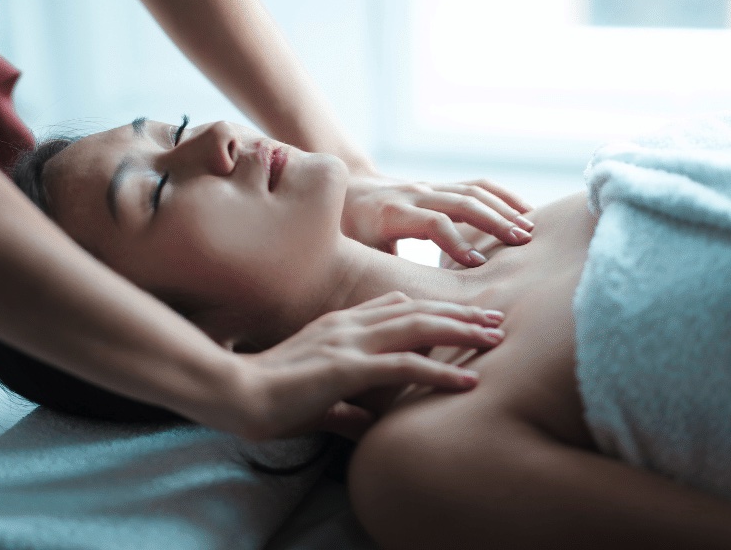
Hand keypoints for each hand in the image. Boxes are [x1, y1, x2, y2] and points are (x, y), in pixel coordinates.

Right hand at [227, 292, 505, 440]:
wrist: (235, 395)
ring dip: (461, 332)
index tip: (463, 315)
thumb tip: (365, 425)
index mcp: (339, 326)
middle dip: (459, 314)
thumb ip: (344, 408)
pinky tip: (468, 380)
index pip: (394, 306)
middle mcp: (349, 325)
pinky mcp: (348, 367)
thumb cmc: (268, 399)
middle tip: (495, 320)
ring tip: (495, 338)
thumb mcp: (316, 400)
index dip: (432, 309)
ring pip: (418, 328)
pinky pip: (405, 365)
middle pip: (416, 310)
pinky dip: (440, 372)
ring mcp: (349, 343)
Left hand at [340, 173, 535, 266]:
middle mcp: (413, 195)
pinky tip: (525, 211)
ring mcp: (430, 187)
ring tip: (530, 229)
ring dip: (504, 208)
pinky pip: (476, 185)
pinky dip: (503, 196)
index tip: (477, 264)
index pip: (432, 222)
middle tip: (521, 243)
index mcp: (391, 213)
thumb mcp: (356, 254)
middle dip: (493, 222)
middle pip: (460, 202)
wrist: (346, 192)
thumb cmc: (349, 234)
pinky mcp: (441, 187)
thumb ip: (378, 274)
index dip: (456, 241)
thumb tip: (399, 311)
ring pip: (473, 190)